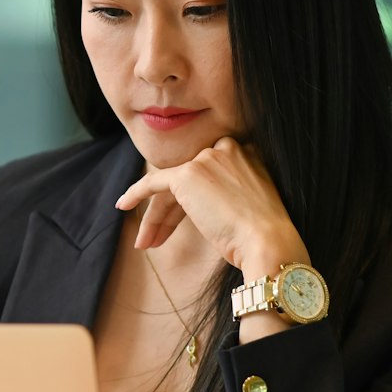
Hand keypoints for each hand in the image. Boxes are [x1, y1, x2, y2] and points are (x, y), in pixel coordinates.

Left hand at [114, 137, 308, 276]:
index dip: (192, 202)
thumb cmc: (264, 235)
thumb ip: (229, 195)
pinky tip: (124, 205)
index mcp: (247, 154)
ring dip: (156, 216)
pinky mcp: (188, 174)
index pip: (208, 175)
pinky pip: (153, 182)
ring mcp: (206, 159)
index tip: (182, 223)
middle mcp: (227, 149)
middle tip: (158, 238)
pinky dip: (136, 193)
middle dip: (170, 212)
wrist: (267, 242)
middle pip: (188, 182)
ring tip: (145, 242)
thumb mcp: (250, 206)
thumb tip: (208, 209)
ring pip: (171, 187)